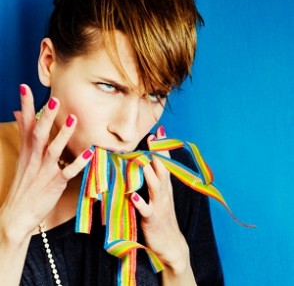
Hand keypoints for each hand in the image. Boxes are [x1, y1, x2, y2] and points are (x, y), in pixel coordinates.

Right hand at [0, 84, 91, 243]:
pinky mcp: (55, 184)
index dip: (25, 107)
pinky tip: (89, 152)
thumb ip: (25, 136)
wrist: (17, 214)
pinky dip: (78, 162)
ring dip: (63, 135)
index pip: (26, 125)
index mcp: (27, 151)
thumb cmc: (23, 184)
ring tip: (74, 119)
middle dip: (46, 117)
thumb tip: (19, 114)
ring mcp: (45, 171)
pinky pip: (68, 172)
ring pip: (54, 150)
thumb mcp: (23, 158)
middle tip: (54, 100)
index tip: (25, 88)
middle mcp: (35, 158)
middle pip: (39, 134)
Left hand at [131, 127, 189, 272]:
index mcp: (165, 187)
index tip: (160, 132)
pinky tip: (135, 197)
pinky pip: (147, 211)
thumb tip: (146, 164)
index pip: (165, 164)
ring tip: (143, 161)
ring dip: (150, 173)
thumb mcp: (160, 197)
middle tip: (153, 138)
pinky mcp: (152, 220)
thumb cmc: (162, 218)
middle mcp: (164, 194)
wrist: (172, 245)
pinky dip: (142, 203)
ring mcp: (159, 206)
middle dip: (158, 154)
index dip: (162, 148)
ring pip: (155, 187)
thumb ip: (154, 181)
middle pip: (162, 170)